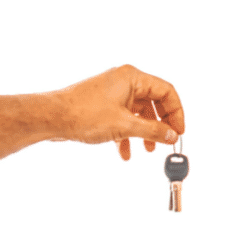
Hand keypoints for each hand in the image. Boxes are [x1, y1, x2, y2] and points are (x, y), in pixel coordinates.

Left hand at [50, 64, 184, 159]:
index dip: (176, 113)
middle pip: (154, 102)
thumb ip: (152, 131)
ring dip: (145, 132)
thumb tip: (171, 136)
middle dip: (161, 124)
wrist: (52, 118)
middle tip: (166, 141)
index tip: (178, 132)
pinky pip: (124, 117)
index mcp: (132, 77)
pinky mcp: (103, 104)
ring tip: (147, 150)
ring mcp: (113, 92)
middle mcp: (124, 81)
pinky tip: (124, 152)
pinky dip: (128, 134)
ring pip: (139, 112)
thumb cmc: (83, 114)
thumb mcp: (124, 125)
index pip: (166, 91)